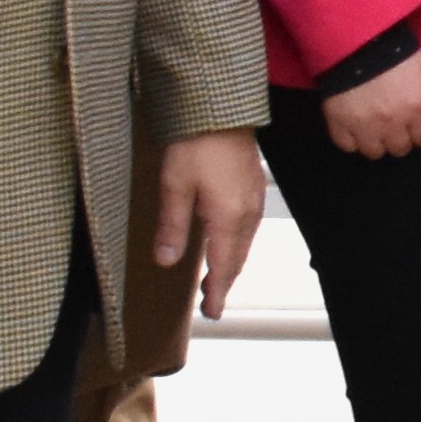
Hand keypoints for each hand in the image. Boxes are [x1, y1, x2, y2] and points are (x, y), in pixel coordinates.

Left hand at [149, 128, 264, 307]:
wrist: (220, 107)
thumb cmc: (196, 142)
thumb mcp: (174, 186)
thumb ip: (172, 227)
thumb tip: (166, 261)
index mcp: (228, 218)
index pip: (223, 267)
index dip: (216, 292)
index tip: (211, 313)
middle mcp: (247, 214)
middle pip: (237, 259)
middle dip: (224, 282)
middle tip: (210, 302)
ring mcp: (254, 199)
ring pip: (245, 244)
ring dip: (230, 264)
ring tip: (214, 277)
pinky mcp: (254, 186)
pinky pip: (248, 227)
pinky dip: (237, 244)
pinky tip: (226, 241)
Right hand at [324, 45, 420, 159]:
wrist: (356, 35)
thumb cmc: (398, 49)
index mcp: (417, 107)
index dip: (420, 130)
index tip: (413, 122)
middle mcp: (393, 122)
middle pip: (400, 149)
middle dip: (399, 137)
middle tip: (392, 121)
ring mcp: (364, 125)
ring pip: (374, 152)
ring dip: (375, 141)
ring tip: (372, 125)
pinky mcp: (338, 122)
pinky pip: (347, 146)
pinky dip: (351, 139)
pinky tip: (354, 125)